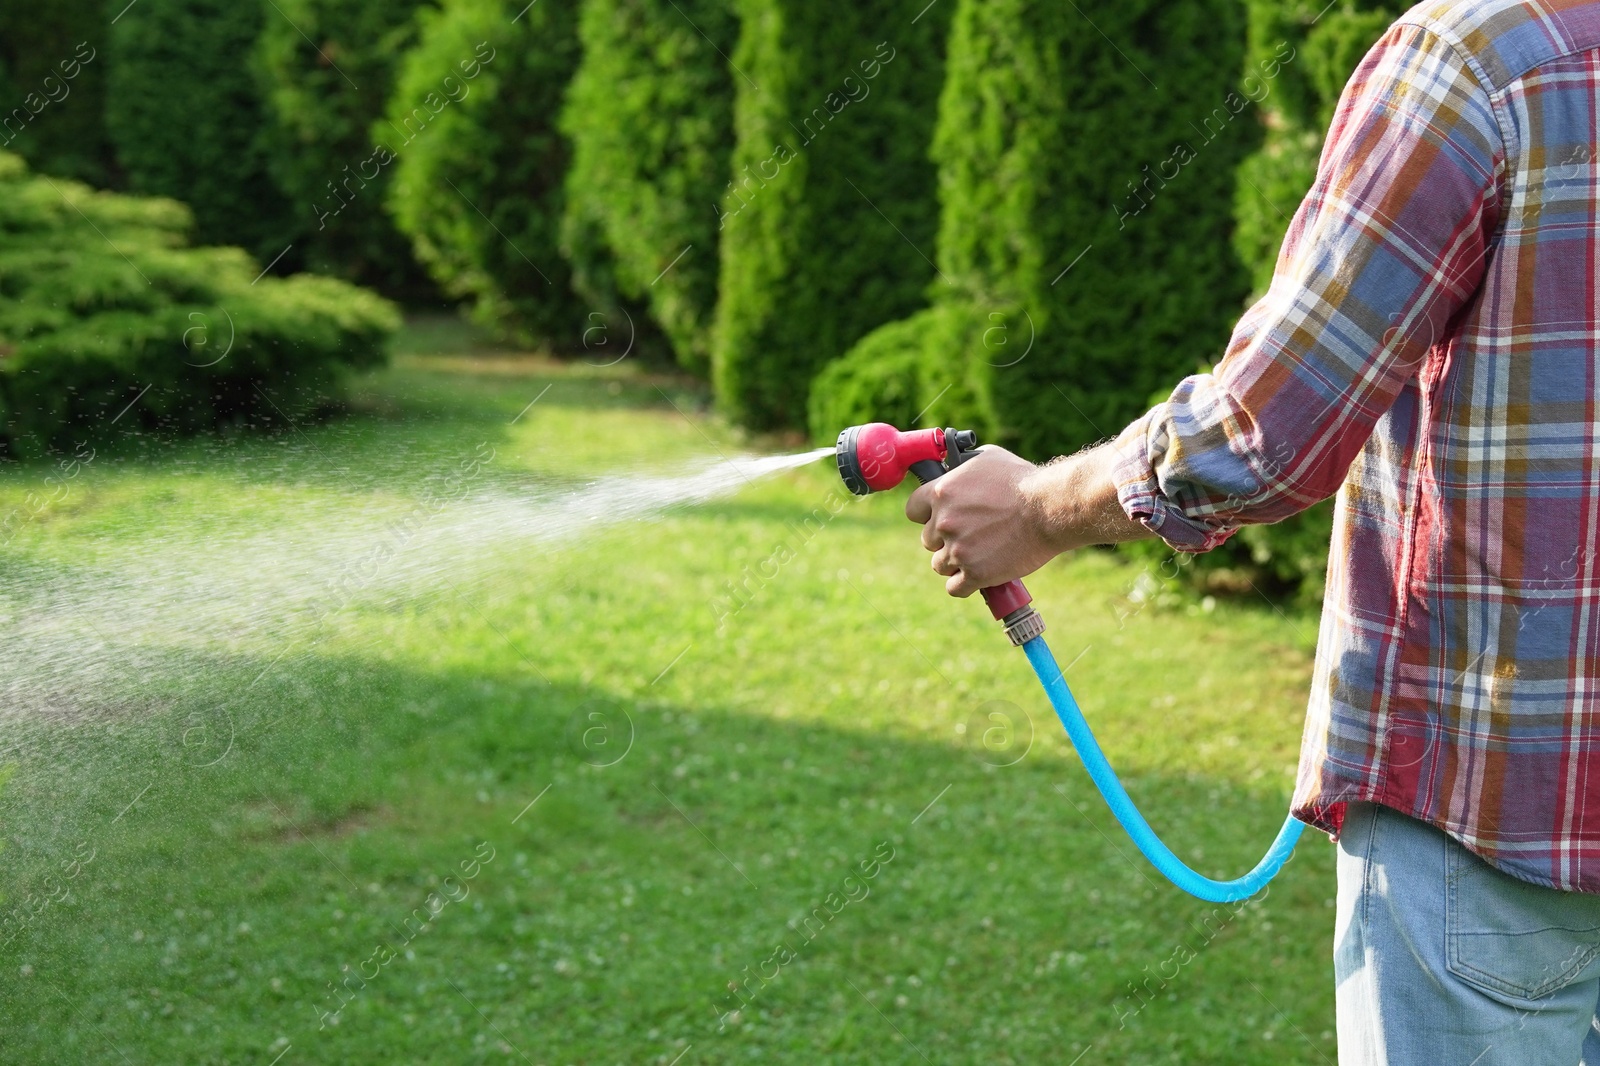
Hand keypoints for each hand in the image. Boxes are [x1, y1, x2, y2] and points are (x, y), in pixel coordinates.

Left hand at [904, 447, 1059, 596]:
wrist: (1049, 509)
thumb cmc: (1023, 481)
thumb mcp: (988, 459)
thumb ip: (963, 468)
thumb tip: (955, 468)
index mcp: (942, 493)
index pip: (913, 511)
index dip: (926, 516)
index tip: (939, 519)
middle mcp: (944, 521)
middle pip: (928, 541)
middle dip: (946, 540)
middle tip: (970, 536)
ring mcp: (958, 549)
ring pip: (940, 565)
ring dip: (956, 563)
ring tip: (978, 555)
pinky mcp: (975, 573)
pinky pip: (955, 588)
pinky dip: (965, 584)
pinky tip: (977, 577)